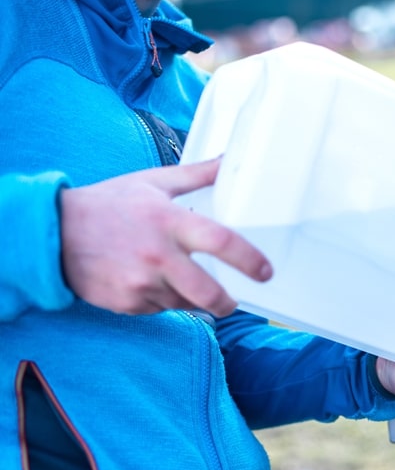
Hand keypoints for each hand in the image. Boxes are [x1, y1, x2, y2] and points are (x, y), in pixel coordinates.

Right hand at [59, 158, 272, 316]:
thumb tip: (227, 160)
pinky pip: (159, 309)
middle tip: (231, 300)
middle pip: (209, 293)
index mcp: (169, 222)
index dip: (250, 260)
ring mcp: (141, 282)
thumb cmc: (107, 205)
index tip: (265, 271)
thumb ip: (196, 175)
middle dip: (227, 302)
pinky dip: (160, 300)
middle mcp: (158, 255)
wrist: (54, 234)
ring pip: (185, 304)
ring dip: (189, 297)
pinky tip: (146, 281)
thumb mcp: (152, 183)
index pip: (221, 242)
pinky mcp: (128, 303)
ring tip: (172, 277)